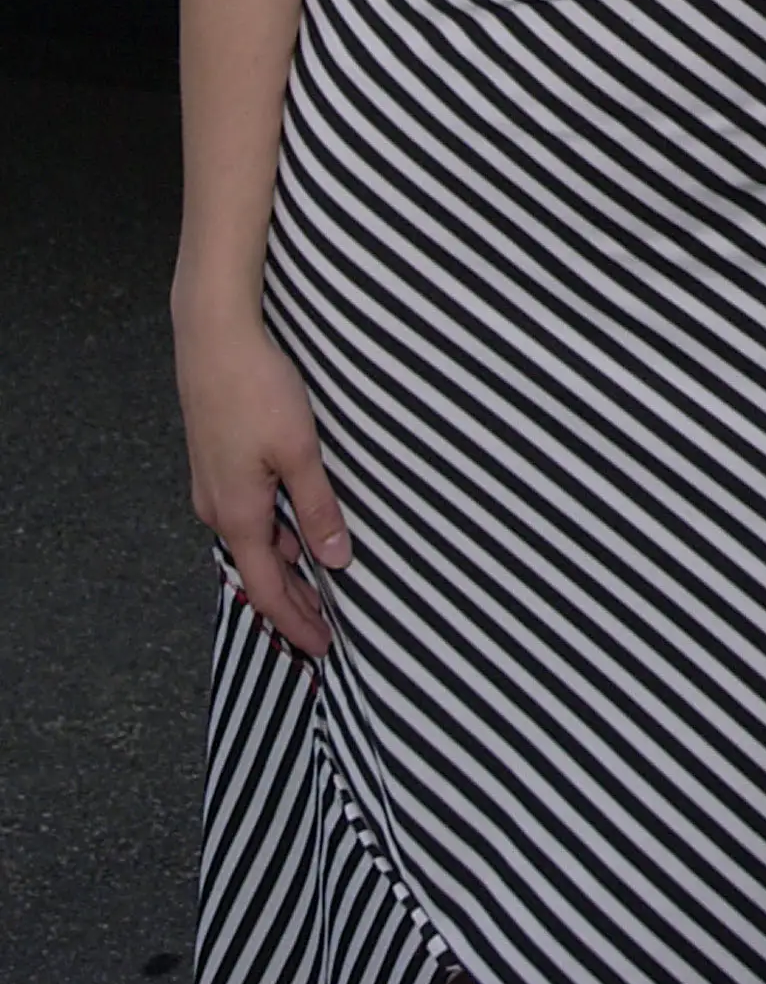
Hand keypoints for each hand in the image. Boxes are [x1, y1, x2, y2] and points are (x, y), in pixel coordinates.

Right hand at [175, 311, 351, 656]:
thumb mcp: (299, 451)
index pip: (266, 590)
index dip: (295, 622)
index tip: (322, 646)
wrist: (213, 336)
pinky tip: (295, 526)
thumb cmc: (257, 388)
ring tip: (317, 582)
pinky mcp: (216, 461)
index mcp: (238, 515)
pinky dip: (272, 533)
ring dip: (282, 566)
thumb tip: (335, 559)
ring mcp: (213, 485)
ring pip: (251, 542)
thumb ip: (317, 507)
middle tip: (324, 628)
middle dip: (290, 604)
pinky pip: (246, 514)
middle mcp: (217, 508)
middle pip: (257, 572)